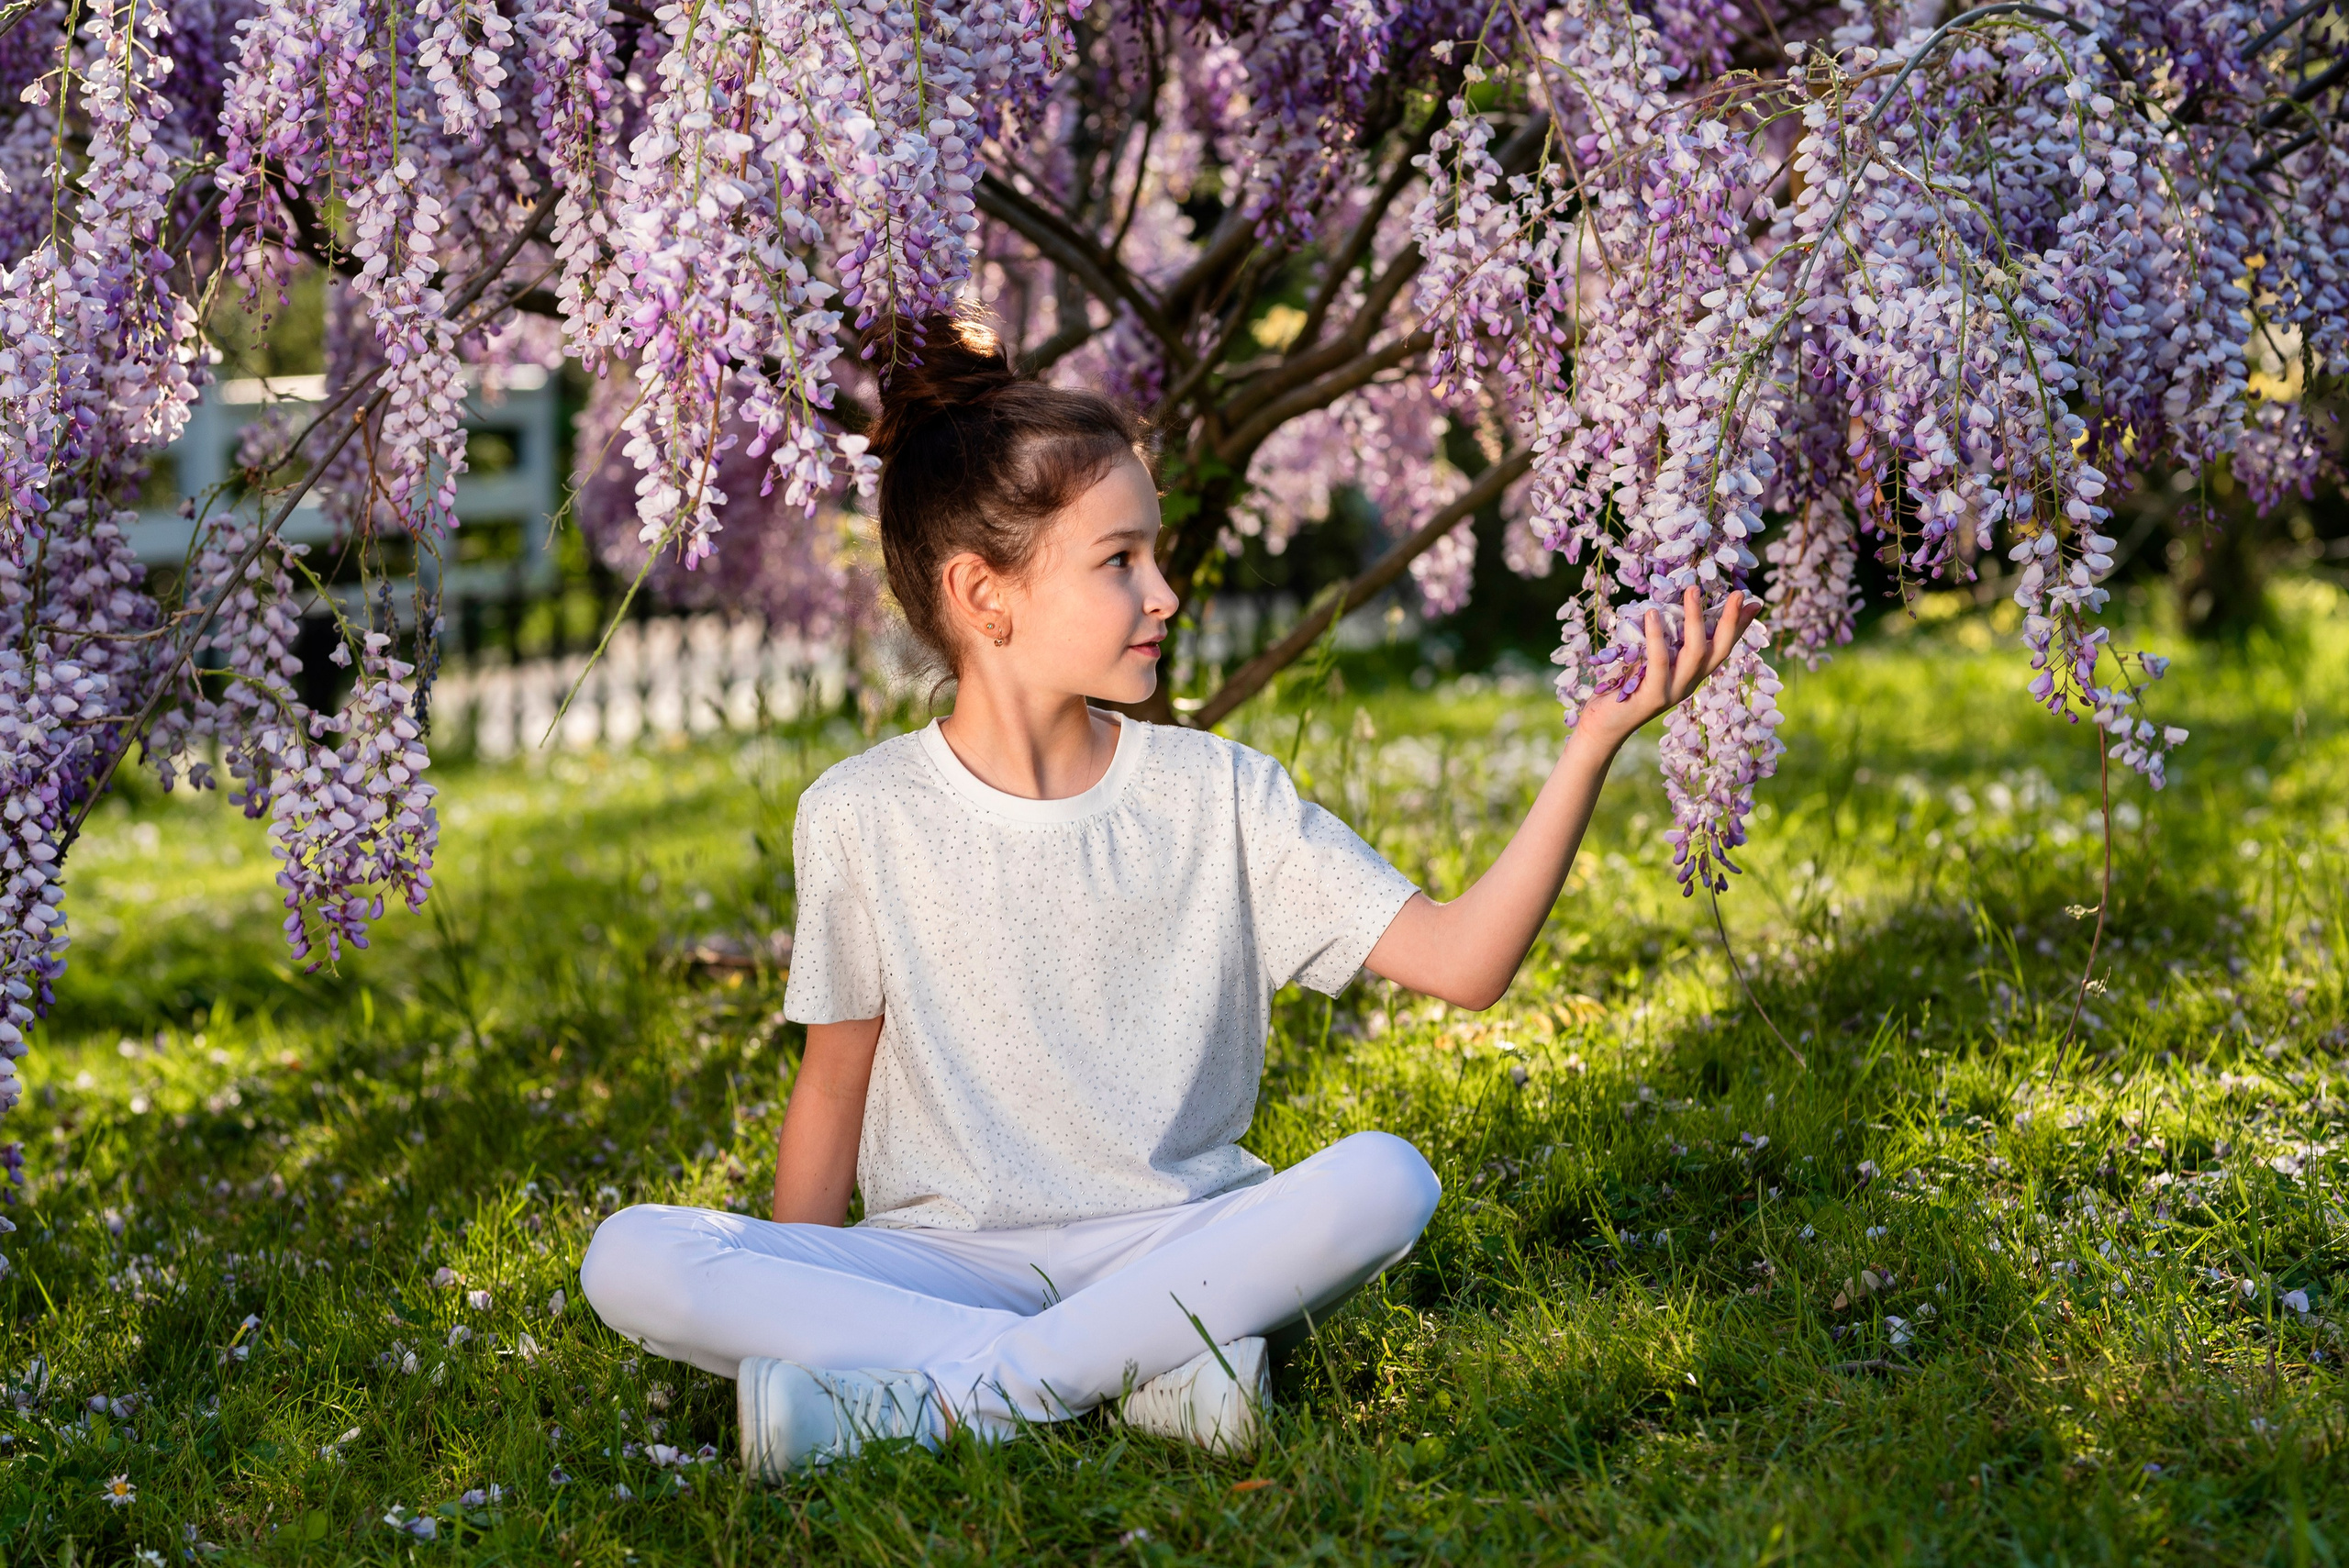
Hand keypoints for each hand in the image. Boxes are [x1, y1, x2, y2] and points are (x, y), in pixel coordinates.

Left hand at [1570, 585, 1763, 754]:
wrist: (1602, 725)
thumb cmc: (1621, 686)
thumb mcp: (1645, 659)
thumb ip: (1662, 641)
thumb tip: (1665, 607)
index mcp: (1691, 674)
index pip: (1721, 648)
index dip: (1738, 627)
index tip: (1754, 603)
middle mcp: (1688, 683)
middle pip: (1719, 650)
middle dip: (1730, 621)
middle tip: (1737, 593)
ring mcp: (1673, 692)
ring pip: (1695, 653)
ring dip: (1696, 619)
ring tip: (1693, 590)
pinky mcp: (1652, 697)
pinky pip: (1659, 661)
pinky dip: (1657, 636)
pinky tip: (1652, 613)